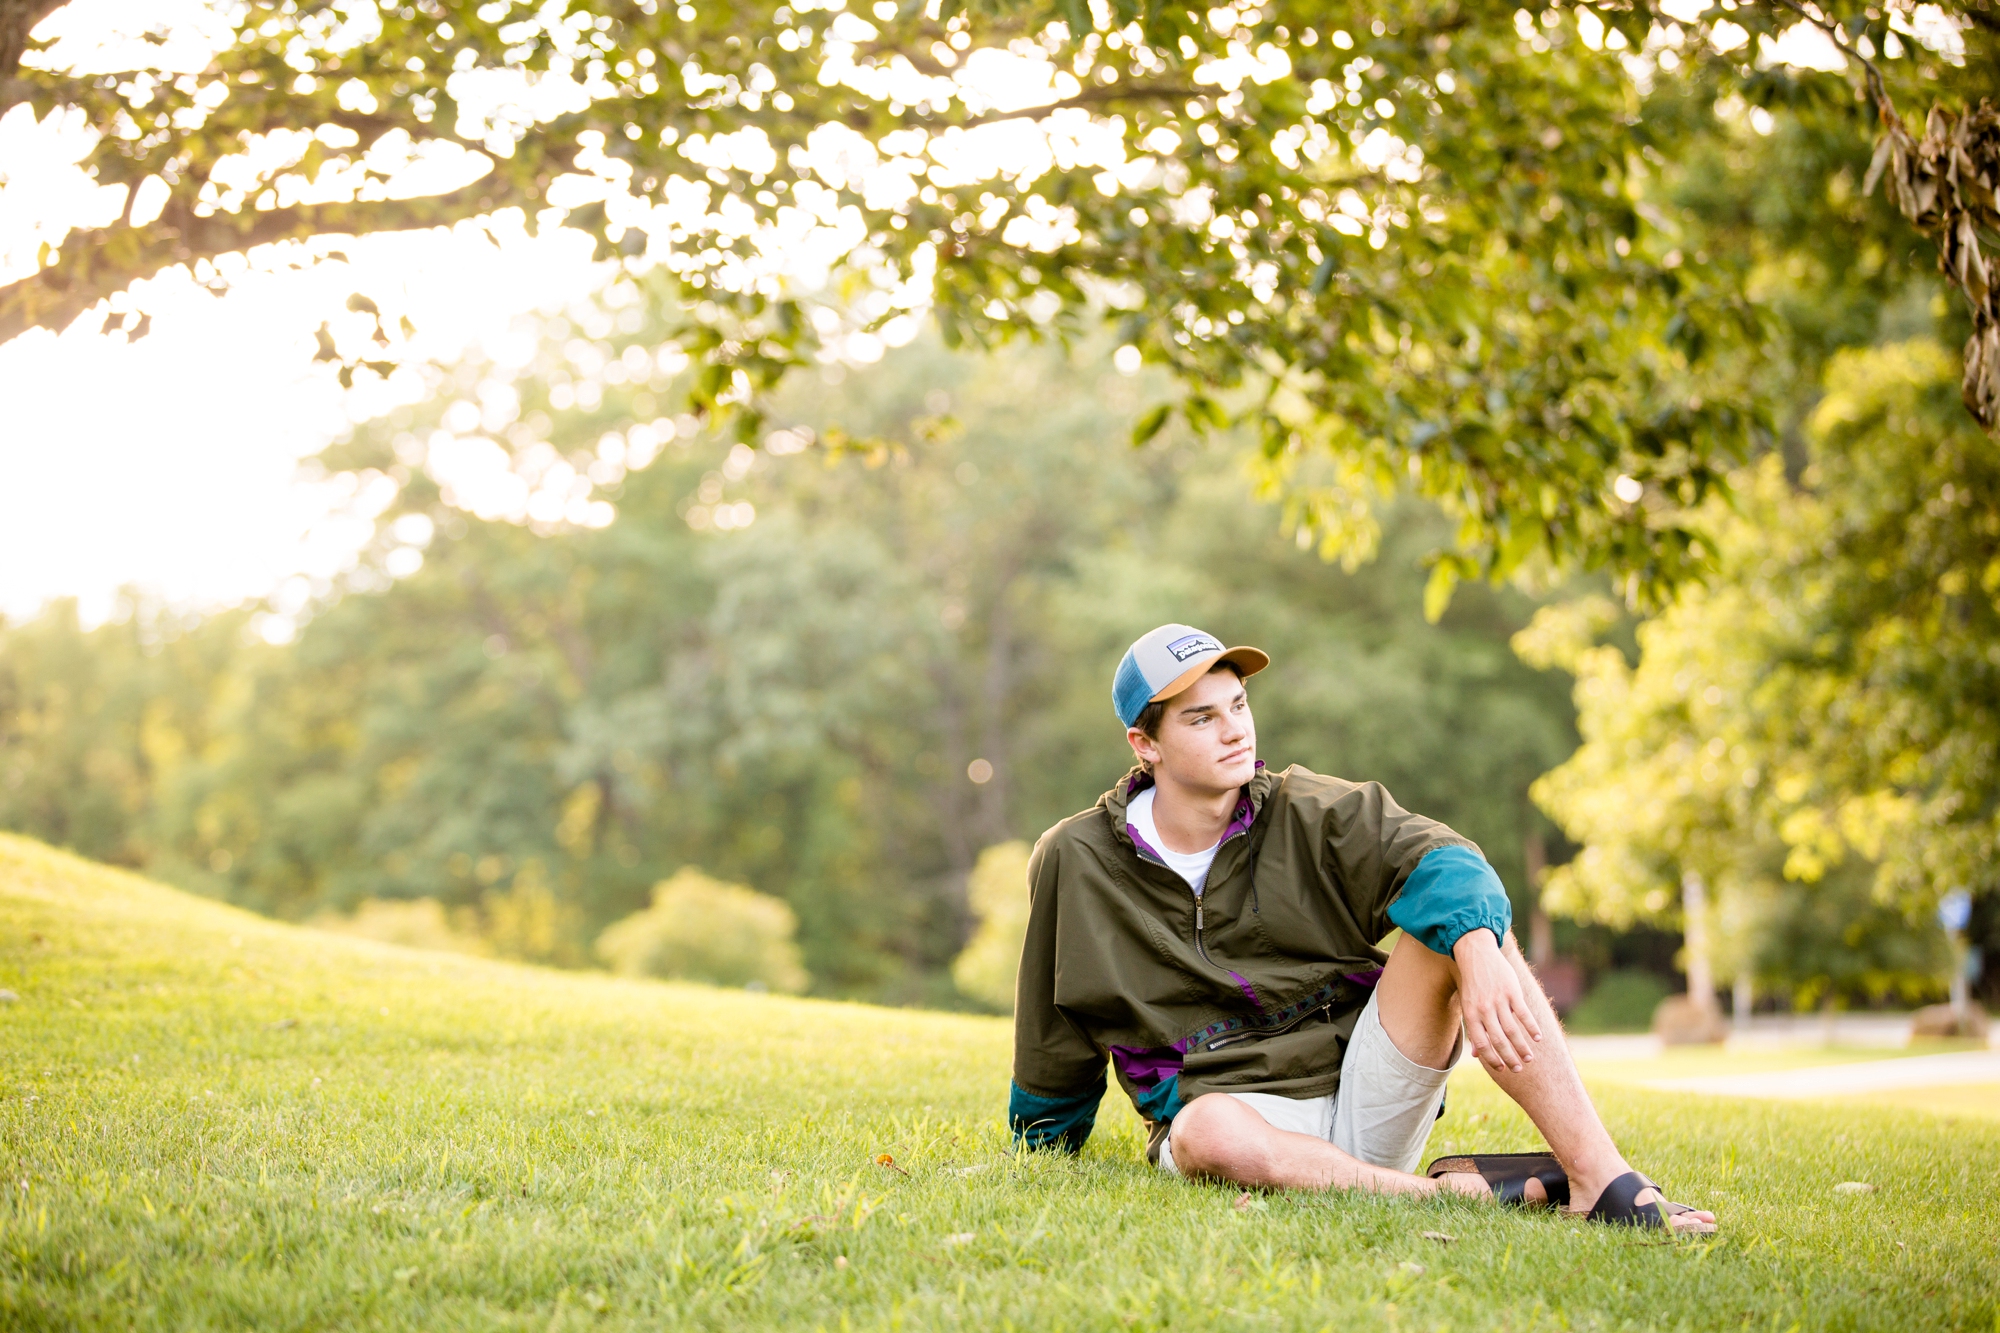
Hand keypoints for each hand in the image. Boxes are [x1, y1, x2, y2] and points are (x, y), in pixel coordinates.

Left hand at [1451, 929, 1541, 1071]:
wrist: (1476, 955)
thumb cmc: (1473, 984)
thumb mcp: (1468, 1005)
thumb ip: (1474, 1029)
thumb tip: (1476, 1055)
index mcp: (1471, 1014)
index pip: (1482, 1044)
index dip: (1492, 1059)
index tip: (1502, 1069)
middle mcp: (1484, 1009)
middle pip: (1499, 1040)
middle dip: (1510, 1058)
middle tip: (1519, 1069)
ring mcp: (1499, 1000)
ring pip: (1513, 1030)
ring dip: (1522, 1047)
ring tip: (1529, 1058)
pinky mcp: (1512, 991)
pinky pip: (1523, 1013)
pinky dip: (1532, 1027)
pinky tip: (1538, 1038)